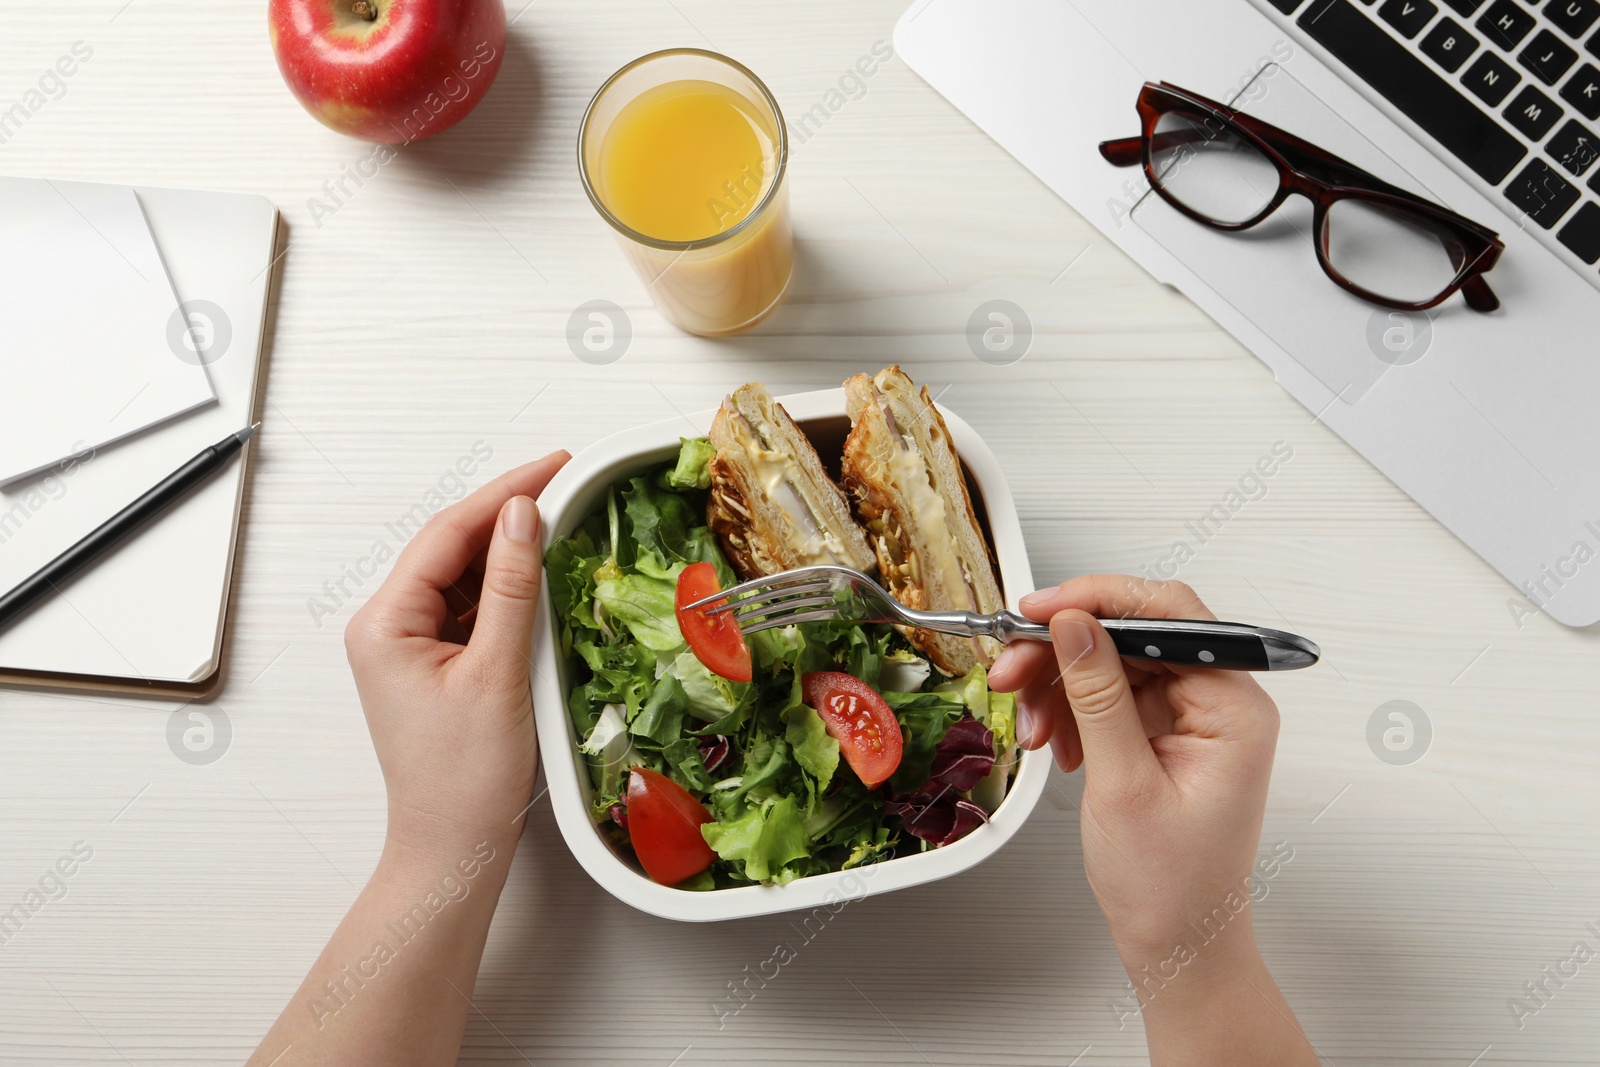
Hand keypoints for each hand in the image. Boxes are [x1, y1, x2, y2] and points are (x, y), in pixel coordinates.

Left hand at [344, 451, 569, 856]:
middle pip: (452, 547)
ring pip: (464, 574)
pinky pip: (472, 607)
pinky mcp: (436, 664)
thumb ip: (510, 587)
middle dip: (509, 513)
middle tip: (568, 481)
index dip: (504, 493)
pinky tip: (544, 573)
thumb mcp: (497, 673)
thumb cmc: (465, 778)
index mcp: (384, 623)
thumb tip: (524, 515)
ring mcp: (410, 645)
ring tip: (566, 519)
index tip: (555, 465)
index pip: (447, 534)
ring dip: (511, 549)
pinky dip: (508, 588)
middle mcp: (387, 626)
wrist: (454, 848)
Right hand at [987, 575, 1280, 961]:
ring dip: (1060, 685)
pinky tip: (1055, 741)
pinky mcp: (1165, 732)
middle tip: (1011, 666)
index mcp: (1234, 709)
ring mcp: (1192, 717)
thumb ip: (1098, 695)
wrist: (1177, 942)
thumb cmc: (1171, 885)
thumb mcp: (1123, 785)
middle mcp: (1220, 704)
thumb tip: (1075, 625)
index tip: (1040, 610)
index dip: (1098, 600)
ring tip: (1031, 725)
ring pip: (1112, 661)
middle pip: (1134, 634)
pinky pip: (1109, 694)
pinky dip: (1071, 710)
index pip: (1169, 614)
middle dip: (1065, 649)